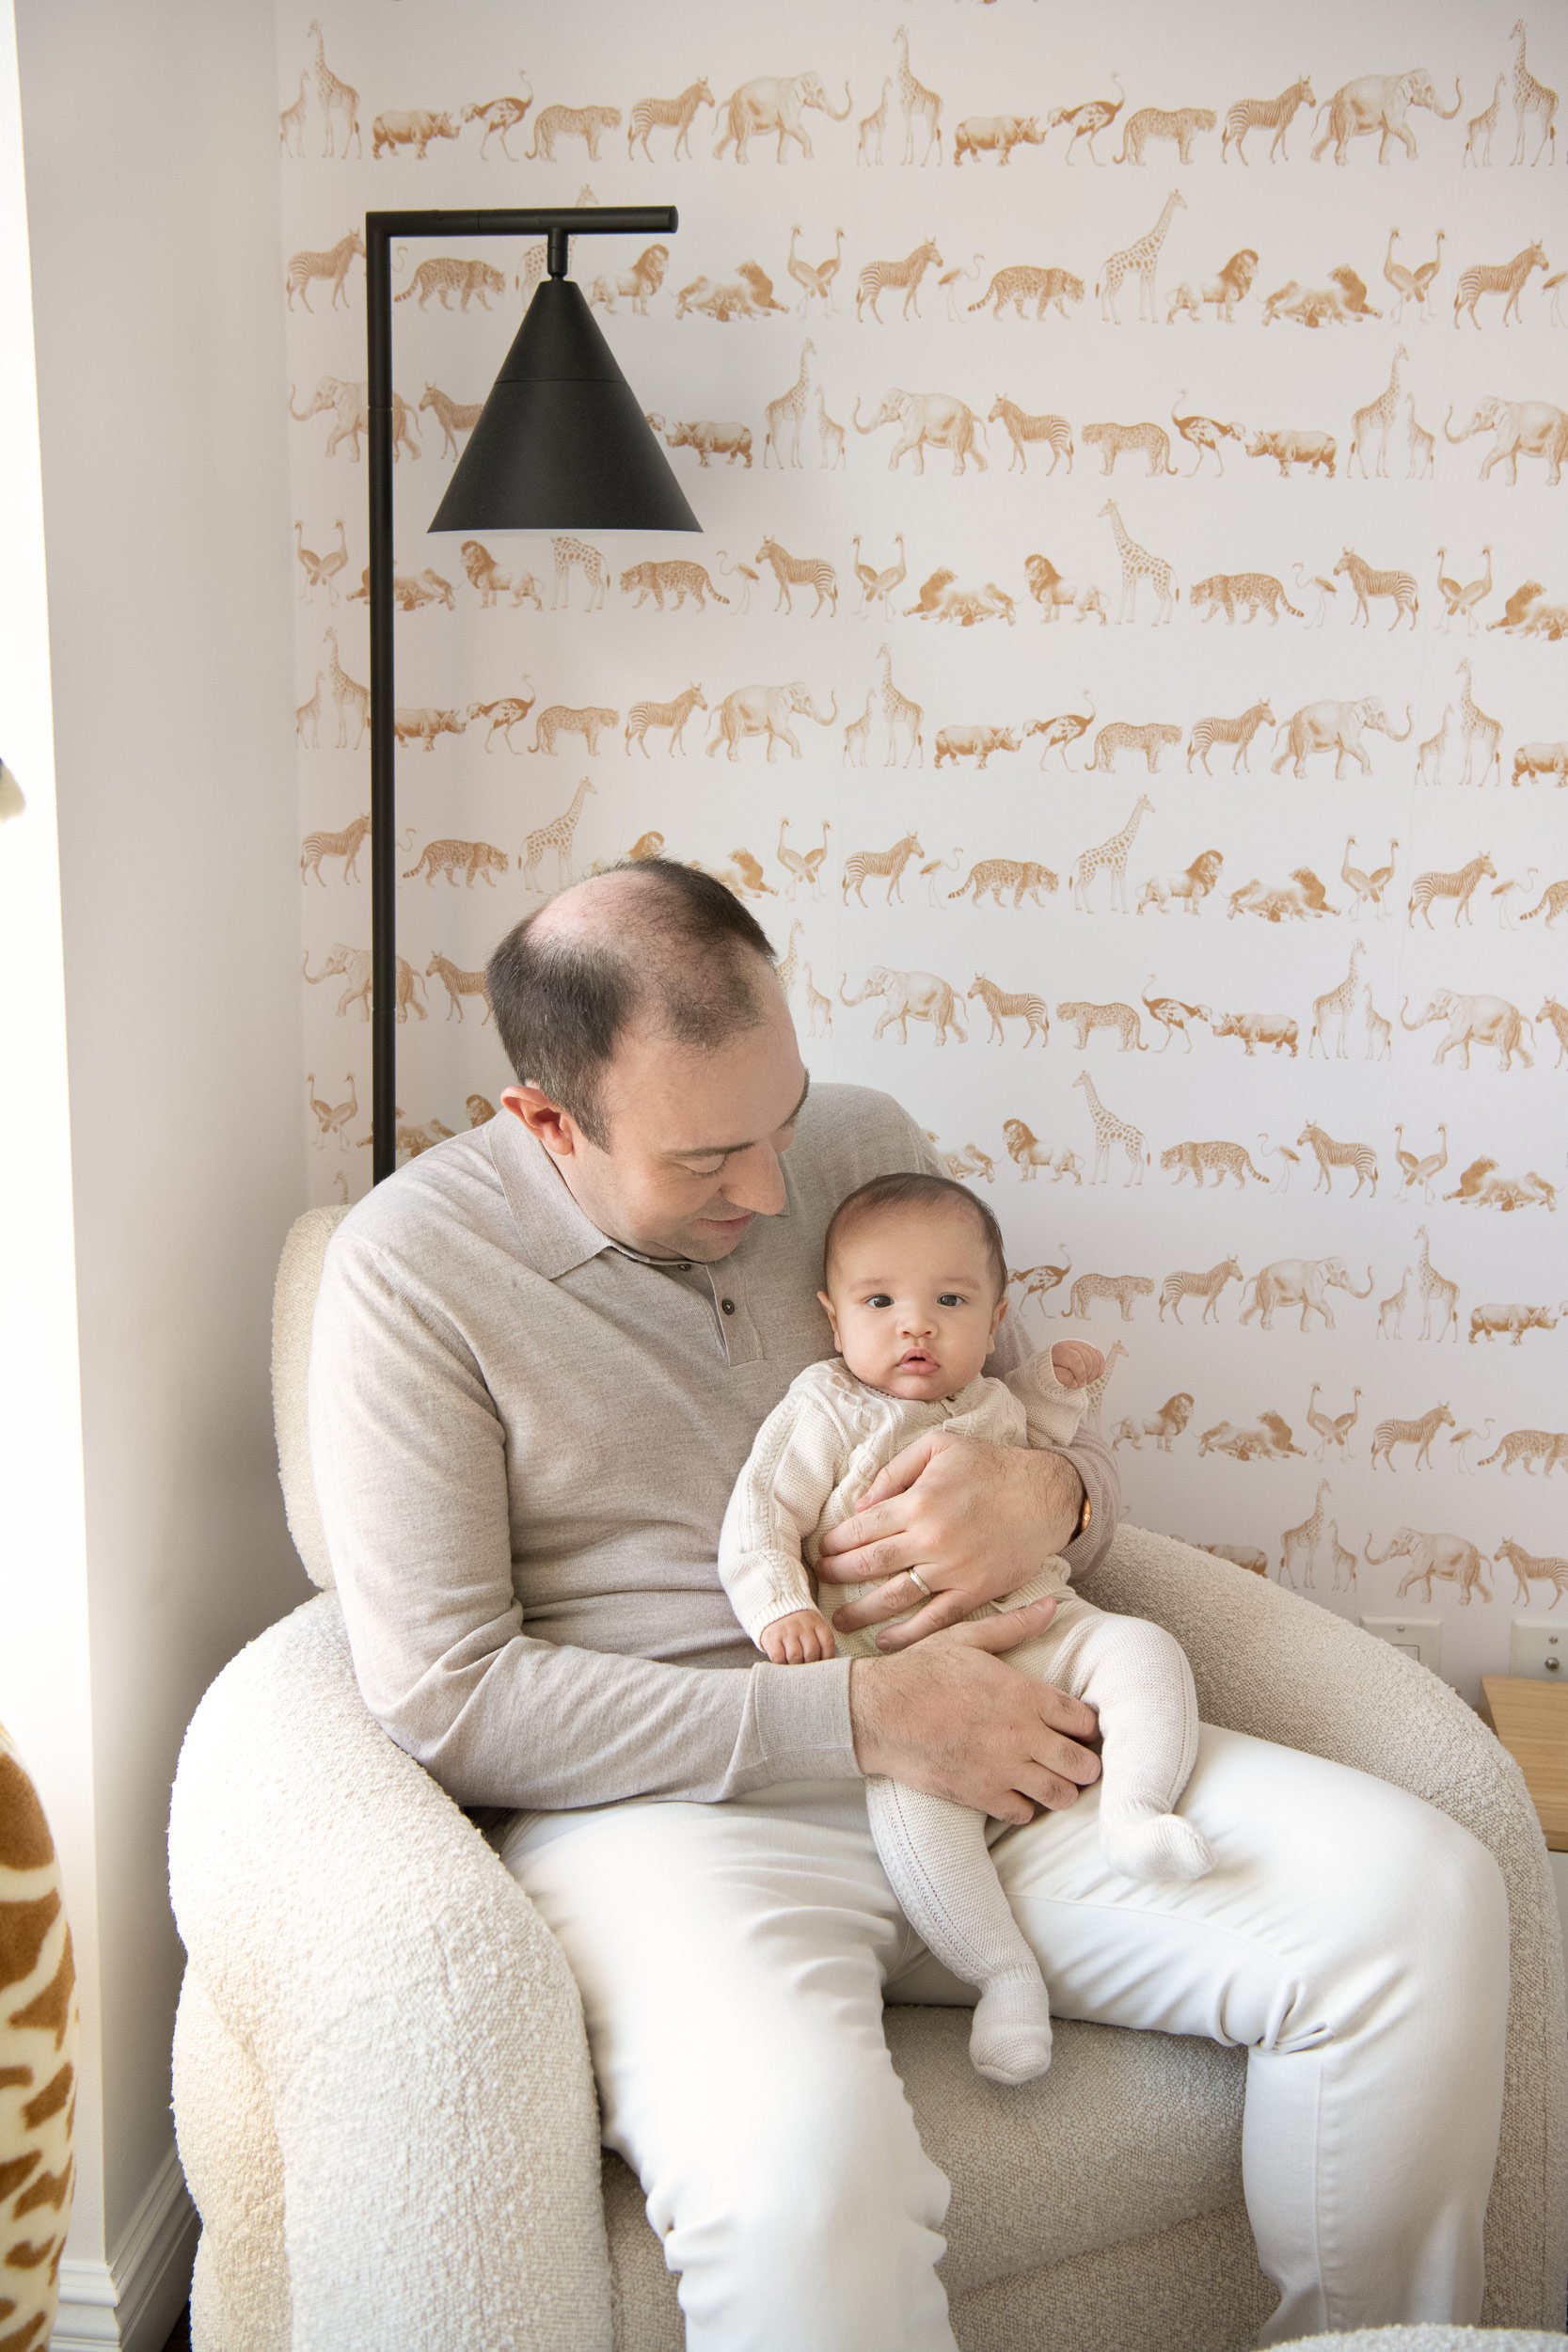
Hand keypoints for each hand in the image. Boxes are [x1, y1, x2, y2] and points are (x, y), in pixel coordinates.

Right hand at [759, 1608, 837, 1664]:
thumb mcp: (812, 1624)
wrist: (774, 1606)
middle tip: (808, 1669)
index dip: (827, 1657)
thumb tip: (825, 1663)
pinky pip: (778, 1658)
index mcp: (815, 1622)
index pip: (827, 1642)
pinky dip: (782, 1664)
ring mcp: (786, 1631)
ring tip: (796, 1667)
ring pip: (795, 1657)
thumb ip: (819, 1639)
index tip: (823, 1665)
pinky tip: (784, 1663)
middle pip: (811, 1652)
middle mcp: (802, 1626)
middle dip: (811, 1665)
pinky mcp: (771, 1637)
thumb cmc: (798, 1623)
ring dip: (796, 1666)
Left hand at [814, 1432, 1085, 1648]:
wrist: (1045, 1494)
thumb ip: (895, 1470)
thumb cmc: (990, 1466)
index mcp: (918, 1502)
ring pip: (895, 1597)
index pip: (861, 1530)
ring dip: (862, 1612)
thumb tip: (861, 1504)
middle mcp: (931, 1539)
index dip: (834, 1544)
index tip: (821, 1551)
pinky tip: (886, 1641)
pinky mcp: (976, 1592)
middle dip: (838, 1575)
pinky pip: (935, 1620)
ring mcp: (954, 1570)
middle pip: (869, 1565)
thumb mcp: (939, 1447)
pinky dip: (907, 1635)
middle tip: (822, 1581)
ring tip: (840, 1620)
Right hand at [849, 1602, 1100, 1825]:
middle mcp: (1023, 1735)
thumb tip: (1050, 1605)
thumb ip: (1014, 1625)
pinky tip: (1013, 1789)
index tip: (1075, 1726)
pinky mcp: (981, 1795)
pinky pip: (1023, 1813)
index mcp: (1025, 1695)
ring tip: (1047, 1777)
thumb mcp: (967, 1638)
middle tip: (1071, 1757)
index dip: (1086, 1725)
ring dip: (1060, 1788)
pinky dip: (1023, 1805)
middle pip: (1084, 1765)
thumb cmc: (920, 1670)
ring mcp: (1003, 1769)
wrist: (877, 1712)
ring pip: (1061, 1795)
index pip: (1085, 1721)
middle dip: (1084, 1763)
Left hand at [1049, 1340, 1103, 1391]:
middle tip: (1080, 1384)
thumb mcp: (1051, 1376)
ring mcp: (1081, 1345)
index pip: (1076, 1359)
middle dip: (1087, 1375)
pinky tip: (1090, 1376)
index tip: (1078, 1384)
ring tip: (1084, 1381)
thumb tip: (1074, 1380)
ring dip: (1093, 1373)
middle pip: (1088, 1359)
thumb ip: (1061, 1377)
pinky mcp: (1089, 1349)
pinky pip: (1100, 1358)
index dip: (1080, 1374)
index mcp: (1059, 1350)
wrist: (1053, 1367)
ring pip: (1096, 1358)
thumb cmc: (1052, 1371)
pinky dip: (1098, 1369)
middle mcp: (1071, 1344)